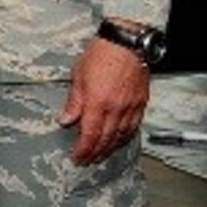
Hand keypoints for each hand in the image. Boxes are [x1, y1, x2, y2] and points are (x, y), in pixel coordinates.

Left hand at [60, 34, 149, 164]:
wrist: (126, 44)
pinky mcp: (140, 104)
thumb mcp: (78, 76)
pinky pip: (133, 127)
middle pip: (106, 139)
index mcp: (97, 102)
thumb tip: (66, 120)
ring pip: (121, 136)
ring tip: (102, 156)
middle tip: (88, 161)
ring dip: (110, 149)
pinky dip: (125, 138)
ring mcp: (130, 107)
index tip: (78, 157)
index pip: (90, 134)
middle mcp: (115, 109)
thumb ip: (74, 102)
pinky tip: (119, 141)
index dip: (84, 149)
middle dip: (96, 153)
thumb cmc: (101, 55)